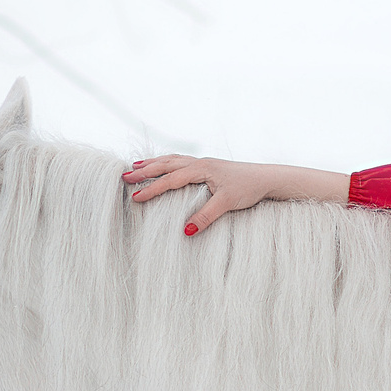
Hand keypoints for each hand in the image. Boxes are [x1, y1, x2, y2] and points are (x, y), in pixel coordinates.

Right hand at [122, 155, 345, 233]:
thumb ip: (206, 216)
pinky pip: (180, 161)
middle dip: (144, 171)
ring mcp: (203, 162)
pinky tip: (162, 166)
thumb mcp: (227, 204)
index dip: (151, 189)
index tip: (134, 198)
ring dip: (153, 163)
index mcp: (202, 169)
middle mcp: (200, 162)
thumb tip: (186, 230)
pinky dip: (166, 162)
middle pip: (166, 164)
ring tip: (135, 167)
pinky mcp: (208, 166)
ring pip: (172, 160)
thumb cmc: (248, 189)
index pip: (170, 179)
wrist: (266, 178)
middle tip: (124, 177)